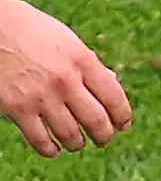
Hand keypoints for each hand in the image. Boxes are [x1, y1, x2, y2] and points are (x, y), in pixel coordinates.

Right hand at [0, 0, 132, 158]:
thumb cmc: (30, 30)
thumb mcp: (66, 40)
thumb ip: (88, 63)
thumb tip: (113, 80)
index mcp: (82, 59)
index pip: (114, 97)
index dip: (122, 116)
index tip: (123, 125)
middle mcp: (66, 80)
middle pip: (97, 121)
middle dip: (104, 136)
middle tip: (104, 140)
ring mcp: (42, 96)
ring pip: (70, 135)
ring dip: (77, 144)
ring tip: (77, 143)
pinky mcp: (18, 109)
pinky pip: (40, 141)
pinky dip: (50, 150)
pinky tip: (53, 149)